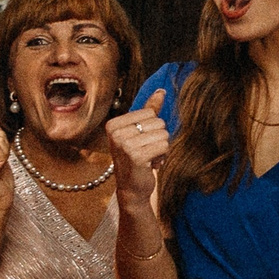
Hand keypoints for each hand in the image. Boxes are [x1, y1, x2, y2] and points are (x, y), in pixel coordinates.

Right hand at [105, 91, 168, 205]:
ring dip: (161, 148)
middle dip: (158, 138)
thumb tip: (161, 90)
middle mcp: (115, 133)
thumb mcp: (140, 132)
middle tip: (145, 151)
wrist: (132, 187)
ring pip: (163, 134)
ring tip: (148, 158)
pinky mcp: (136, 156)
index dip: (153, 128)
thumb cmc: (138, 157)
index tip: (141, 141)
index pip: (150, 113)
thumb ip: (150, 110)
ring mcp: (124, 144)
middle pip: (158, 123)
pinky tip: (150, 164)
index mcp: (113, 124)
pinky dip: (162, 156)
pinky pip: (164, 146)